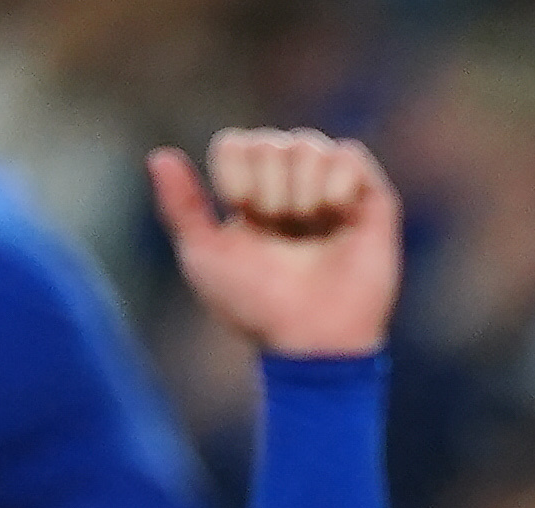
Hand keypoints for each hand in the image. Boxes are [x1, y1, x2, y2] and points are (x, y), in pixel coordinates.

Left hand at [147, 128, 399, 359]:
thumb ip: (181, 206)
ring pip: (309, 145)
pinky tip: (334, 212)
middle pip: (270, 143)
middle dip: (269, 187)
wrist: (311, 337)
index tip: (244, 214)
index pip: (237, 145)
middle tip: (282, 229)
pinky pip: (349, 154)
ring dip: (300, 188)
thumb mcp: (204, 255)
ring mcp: (336, 193)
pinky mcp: (374, 203)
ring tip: (308, 225)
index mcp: (254, 195)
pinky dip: (336, 178)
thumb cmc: (257, 304)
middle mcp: (295, 187)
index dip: (234, 174)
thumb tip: (161, 156)